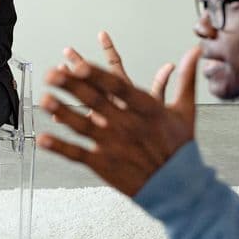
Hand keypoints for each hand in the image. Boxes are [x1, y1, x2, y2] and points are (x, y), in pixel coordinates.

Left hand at [38, 45, 200, 195]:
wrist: (180, 188)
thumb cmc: (181, 147)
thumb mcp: (185, 110)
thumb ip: (185, 78)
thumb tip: (195, 50)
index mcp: (146, 109)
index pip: (118, 87)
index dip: (97, 75)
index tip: (79, 64)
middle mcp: (128, 126)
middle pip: (95, 102)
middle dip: (71, 86)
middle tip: (51, 73)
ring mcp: (114, 146)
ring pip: (83, 126)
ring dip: (61, 112)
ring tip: (43, 99)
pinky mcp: (104, 165)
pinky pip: (78, 154)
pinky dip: (60, 146)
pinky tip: (43, 138)